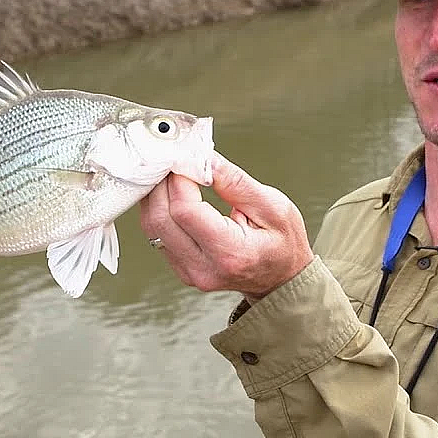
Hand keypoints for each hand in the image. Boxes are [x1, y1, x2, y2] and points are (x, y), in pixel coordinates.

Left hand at [139, 152, 314, 299]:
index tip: (187, 159)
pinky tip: (172, 193)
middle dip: (163, 184)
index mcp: (231, 253)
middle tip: (174, 160)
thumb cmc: (283, 244)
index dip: (180, 180)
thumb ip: (236, 183)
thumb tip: (206, 160)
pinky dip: (160, 209)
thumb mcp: (274, 206)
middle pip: (161, 219)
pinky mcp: (181, 268)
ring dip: (157, 195)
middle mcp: (204, 267)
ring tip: (172, 173)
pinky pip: (158, 235)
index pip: (186, 212)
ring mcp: (189, 272)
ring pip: (153, 227)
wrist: (281, 278)